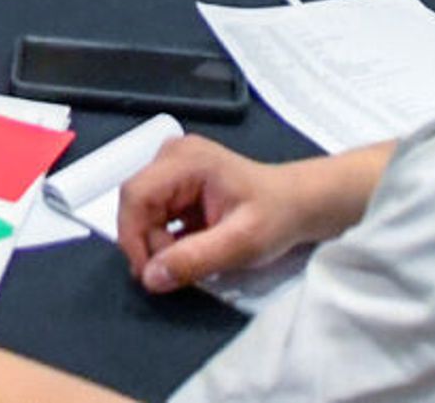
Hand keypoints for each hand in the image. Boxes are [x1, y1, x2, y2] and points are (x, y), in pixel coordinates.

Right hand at [115, 138, 309, 294]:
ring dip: (159, 245)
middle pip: (136, 206)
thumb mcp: (240, 243)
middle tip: (178, 270)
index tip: (151, 274)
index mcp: (185, 159)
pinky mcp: (178, 185)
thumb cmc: (277, 216)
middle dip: (149, 244)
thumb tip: (150, 277)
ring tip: (191, 259)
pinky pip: (156, 217)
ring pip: (143, 215)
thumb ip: (193, 259)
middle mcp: (172, 157)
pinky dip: (167, 240)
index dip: (133, 238)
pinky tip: (192, 249)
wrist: (300, 205)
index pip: (135, 195)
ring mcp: (174, 169)